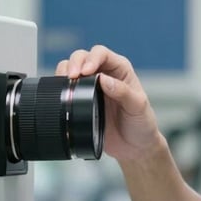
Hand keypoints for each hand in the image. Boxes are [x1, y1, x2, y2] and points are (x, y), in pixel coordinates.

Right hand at [56, 45, 159, 161]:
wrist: (133, 147)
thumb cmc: (141, 124)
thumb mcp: (138, 107)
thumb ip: (123, 92)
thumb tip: (104, 79)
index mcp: (120, 70)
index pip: (102, 54)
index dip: (92, 58)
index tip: (86, 71)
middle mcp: (104, 74)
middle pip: (82, 57)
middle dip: (74, 63)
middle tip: (72, 76)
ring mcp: (90, 87)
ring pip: (71, 70)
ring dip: (64, 73)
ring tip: (65, 84)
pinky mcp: (79, 101)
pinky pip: (65, 88)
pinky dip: (60, 87)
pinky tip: (61, 93)